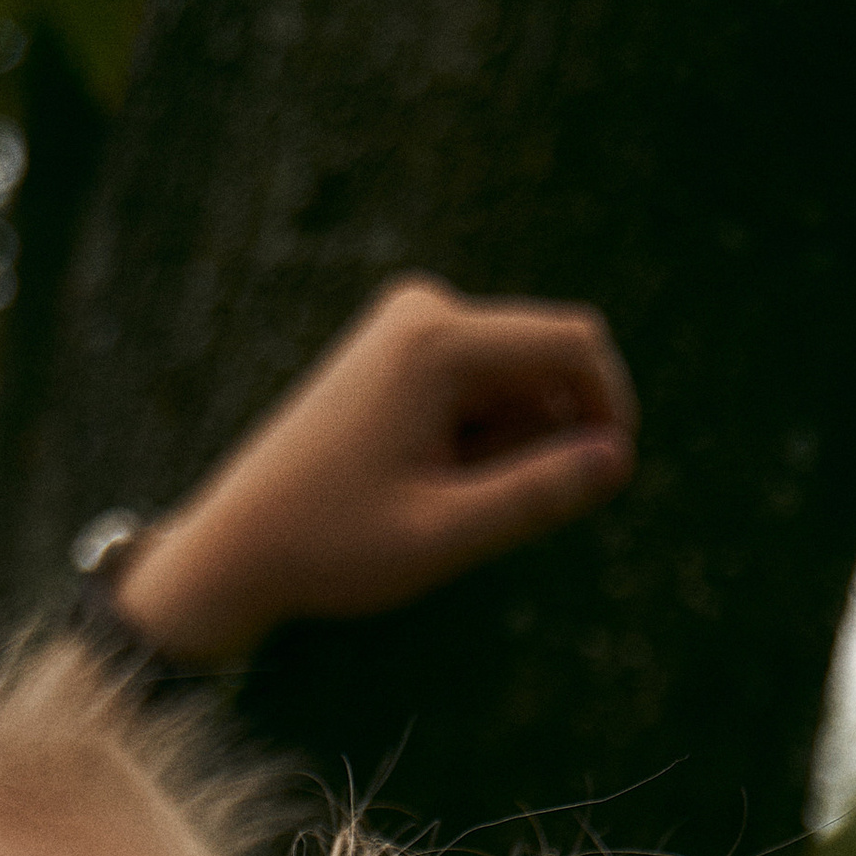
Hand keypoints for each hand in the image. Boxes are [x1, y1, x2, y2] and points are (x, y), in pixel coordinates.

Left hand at [112, 272, 636, 666]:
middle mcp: (424, 308)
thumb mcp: (443, 534)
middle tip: (480, 513)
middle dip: (542, 436)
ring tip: (439, 499)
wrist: (236, 546)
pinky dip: (474, 436)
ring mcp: (408, 322)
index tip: (607, 480)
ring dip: (506, 443)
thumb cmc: (330, 546)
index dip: (609, 408)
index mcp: (437, 340)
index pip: (575, 343)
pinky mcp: (397, 345)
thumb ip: (536, 495)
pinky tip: (422, 480)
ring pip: (512, 379)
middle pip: (543, 362)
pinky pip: (475, 384)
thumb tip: (620, 459)